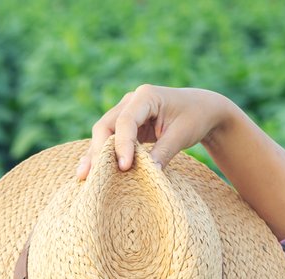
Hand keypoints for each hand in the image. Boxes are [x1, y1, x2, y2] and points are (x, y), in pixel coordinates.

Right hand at [76, 84, 237, 177]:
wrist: (201, 109)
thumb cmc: (194, 117)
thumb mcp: (182, 135)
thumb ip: (163, 152)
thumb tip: (149, 175)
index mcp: (146, 96)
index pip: (126, 121)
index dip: (122, 145)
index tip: (124, 167)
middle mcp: (130, 101)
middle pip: (106, 126)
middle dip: (98, 150)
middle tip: (92, 176)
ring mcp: (125, 112)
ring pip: (103, 134)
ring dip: (94, 155)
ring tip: (83, 177)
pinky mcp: (125, 126)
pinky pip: (108, 140)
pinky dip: (100, 155)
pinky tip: (87, 171)